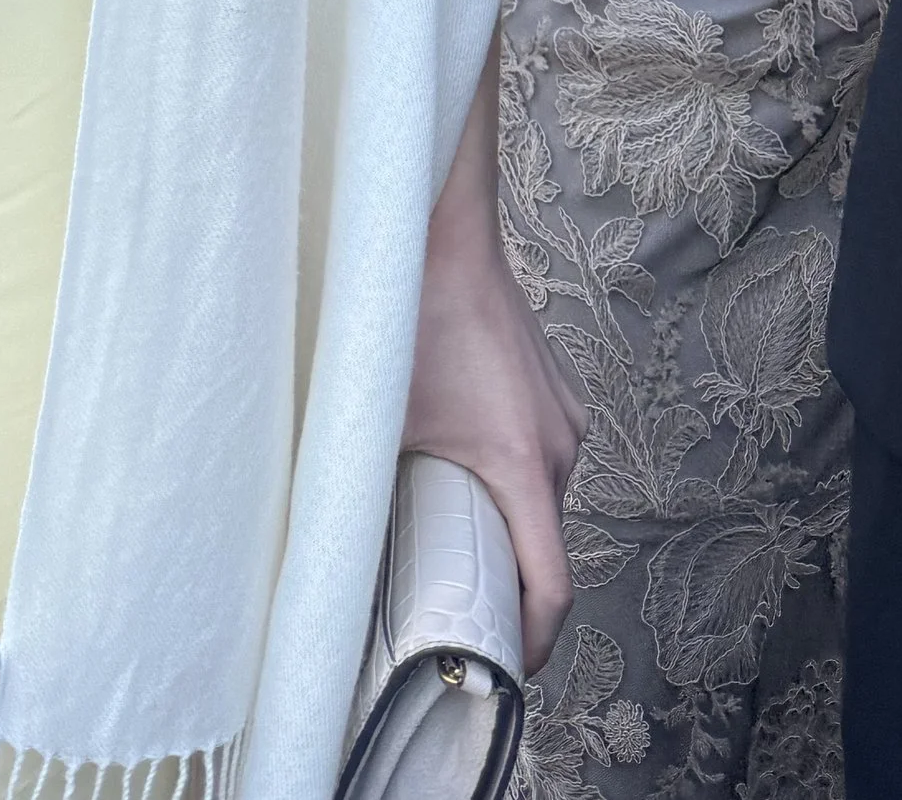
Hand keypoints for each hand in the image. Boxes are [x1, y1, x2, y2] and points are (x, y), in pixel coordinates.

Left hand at [399, 67, 585, 674]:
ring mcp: (564, 415)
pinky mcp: (554, 391)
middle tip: (458, 604)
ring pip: (542, 497)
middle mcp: (559, 445)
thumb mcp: (379, 419)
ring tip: (452, 529)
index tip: (505, 668)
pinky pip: (541, 456)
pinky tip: (461, 464)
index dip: (533, 641)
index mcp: (523, 465)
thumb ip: (368, 485)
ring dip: (506, 519)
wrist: (439, 233)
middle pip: (546, 542)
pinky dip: (510, 476)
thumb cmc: (409, 318)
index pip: (552, 585)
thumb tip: (336, 544)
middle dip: (508, 581)